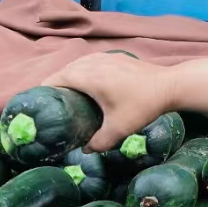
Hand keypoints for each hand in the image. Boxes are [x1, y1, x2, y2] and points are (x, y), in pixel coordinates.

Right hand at [43, 52, 171, 151]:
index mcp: (88, 76)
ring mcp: (104, 57)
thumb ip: (98, 142)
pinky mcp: (114, 57)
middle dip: (54, 86)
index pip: (55, 79)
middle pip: (64, 71)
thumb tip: (85, 150)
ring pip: (77, 65)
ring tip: (65, 96)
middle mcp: (92, 62)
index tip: (37, 104)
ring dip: (68, 78)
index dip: (43, 90)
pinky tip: (85, 85)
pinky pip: (89, 62)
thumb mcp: (118, 129)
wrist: (170, 85)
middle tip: (50, 105)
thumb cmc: (142, 106)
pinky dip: (82, 72)